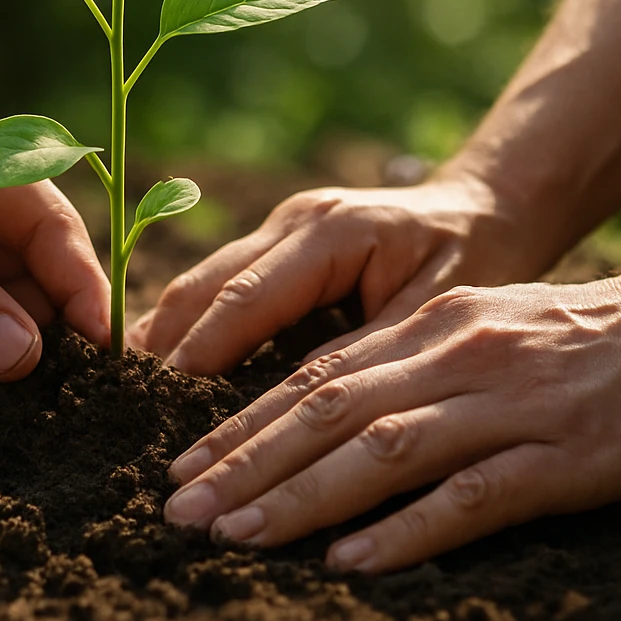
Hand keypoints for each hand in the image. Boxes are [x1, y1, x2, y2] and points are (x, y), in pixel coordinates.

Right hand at [129, 175, 550, 374]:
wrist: (492, 204)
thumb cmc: (478, 256)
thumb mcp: (436, 309)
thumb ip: (365, 350)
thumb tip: (292, 403)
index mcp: (330, 231)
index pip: (243, 299)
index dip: (199, 356)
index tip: (161, 410)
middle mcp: (293, 220)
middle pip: (204, 286)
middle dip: (165, 351)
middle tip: (128, 415)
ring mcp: (280, 225)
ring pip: (201, 283)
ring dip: (169, 340)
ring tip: (135, 403)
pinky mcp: (278, 243)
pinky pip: (220, 287)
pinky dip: (193, 329)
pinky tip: (173, 377)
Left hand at [161, 271, 620, 571]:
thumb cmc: (598, 335)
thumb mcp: (491, 326)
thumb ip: (421, 359)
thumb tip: (341, 407)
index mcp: (435, 327)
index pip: (316, 377)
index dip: (244, 423)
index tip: (183, 462)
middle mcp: (457, 356)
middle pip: (328, 410)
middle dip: (245, 462)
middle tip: (178, 509)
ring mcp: (509, 405)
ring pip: (383, 449)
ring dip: (301, 495)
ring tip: (237, 535)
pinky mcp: (565, 455)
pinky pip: (473, 495)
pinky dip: (407, 528)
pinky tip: (352, 560)